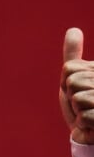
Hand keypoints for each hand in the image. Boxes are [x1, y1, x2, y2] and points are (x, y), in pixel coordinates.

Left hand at [60, 27, 93, 143]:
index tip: (78, 91)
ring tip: (90, 115)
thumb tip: (73, 30)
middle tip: (84, 106)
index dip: (66, 83)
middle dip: (72, 98)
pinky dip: (84, 125)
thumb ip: (74, 56)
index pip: (69, 69)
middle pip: (73, 82)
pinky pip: (84, 117)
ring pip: (78, 98)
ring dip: (78, 111)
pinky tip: (93, 126)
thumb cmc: (85, 105)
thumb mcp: (76, 78)